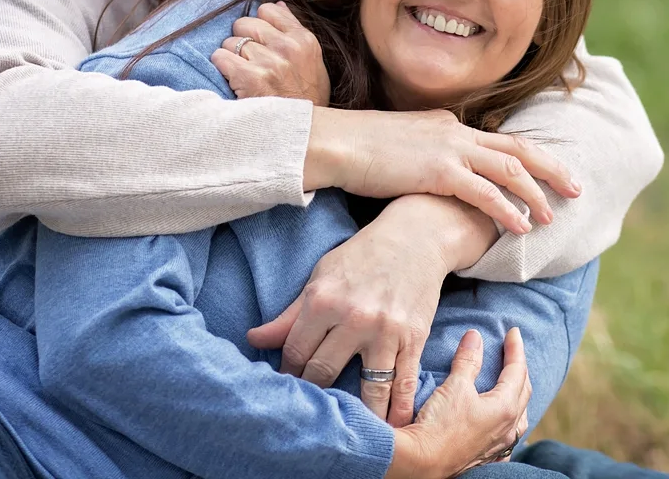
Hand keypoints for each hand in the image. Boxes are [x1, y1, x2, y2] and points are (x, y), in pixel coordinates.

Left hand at [211, 1, 330, 105]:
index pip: (268, 10)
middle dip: (243, 39)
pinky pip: (220, 57)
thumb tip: (278, 6)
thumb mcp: (313, 63)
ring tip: (243, 73)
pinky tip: (232, 78)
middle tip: (248, 58)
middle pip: (245, 23)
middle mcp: (286, 47)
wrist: (302, 133)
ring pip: (230, 41)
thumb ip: (295, 32)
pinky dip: (221, 66)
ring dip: (232, 56)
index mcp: (303, 40)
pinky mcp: (249, 77)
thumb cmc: (307, 99)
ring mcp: (268, 62)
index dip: (260, 25)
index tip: (260, 40)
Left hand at [246, 195, 496, 425]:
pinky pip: (404, 382)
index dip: (287, 374)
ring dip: (358, 414)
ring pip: (367, 387)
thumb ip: (289, 314)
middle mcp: (353, 317)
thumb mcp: (321, 278)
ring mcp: (386, 330)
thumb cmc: (362, 256)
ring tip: (349, 430)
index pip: (295, 352)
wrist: (416, 237)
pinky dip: (399, 408)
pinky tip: (393, 425)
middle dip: (315, 393)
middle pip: (323, 372)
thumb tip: (253, 339)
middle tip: (311, 410)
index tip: (287, 387)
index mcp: (323, 300)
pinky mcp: (413, 338)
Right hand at [305, 108, 581, 233]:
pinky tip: (522, 227)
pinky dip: (508, 209)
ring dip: (535, 193)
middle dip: (551, 168)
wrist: (335, 143)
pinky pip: (485, 192)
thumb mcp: (401, 146)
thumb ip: (425, 156)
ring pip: (509, 168)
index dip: (529, 157)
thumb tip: (437, 175)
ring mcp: (449, 149)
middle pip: (518, 147)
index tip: (550, 171)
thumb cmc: (359, 150)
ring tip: (552, 217)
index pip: (498, 140)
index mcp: (448, 125)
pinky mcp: (439, 170)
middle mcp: (455, 131)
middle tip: (577, 188)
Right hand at [386, 328, 530, 478]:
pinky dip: (509, 423)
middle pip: (523, 391)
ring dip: (518, 396)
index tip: (513, 332)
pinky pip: (508, 438)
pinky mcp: (487, 457)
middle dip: (520, 368)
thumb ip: (468, 360)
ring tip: (512, 385)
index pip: (517, 370)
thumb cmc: (438, 425)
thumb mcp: (454, 386)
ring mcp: (499, 446)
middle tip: (513, 352)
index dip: (516, 349)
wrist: (421, 463)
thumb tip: (475, 336)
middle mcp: (508, 428)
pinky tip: (502, 424)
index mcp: (505, 407)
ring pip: (520, 417)